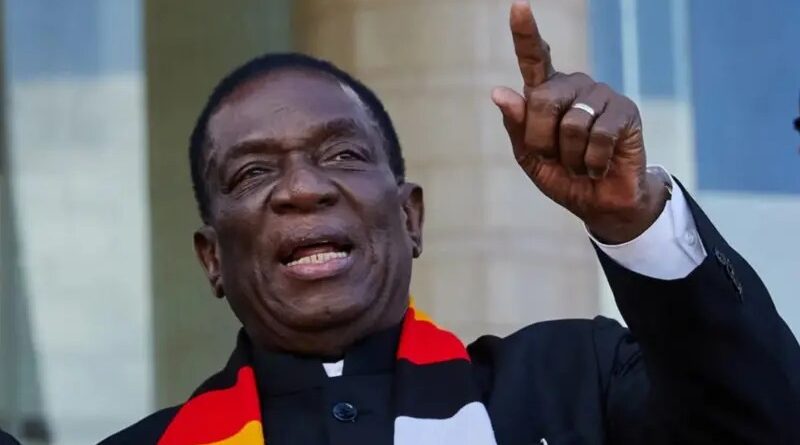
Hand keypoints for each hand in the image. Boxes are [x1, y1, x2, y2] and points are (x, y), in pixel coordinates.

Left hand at [491, 1, 667, 243]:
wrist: (600, 203)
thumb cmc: (563, 175)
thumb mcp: (530, 156)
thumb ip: (517, 125)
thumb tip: (499, 91)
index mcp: (546, 93)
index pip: (534, 58)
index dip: (525, 33)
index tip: (518, 6)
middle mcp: (573, 86)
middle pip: (542, 102)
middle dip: (542, 141)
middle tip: (556, 158)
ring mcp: (600, 95)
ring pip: (571, 124)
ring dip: (570, 157)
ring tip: (581, 162)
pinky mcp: (624, 111)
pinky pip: (598, 136)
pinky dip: (592, 161)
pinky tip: (599, 165)